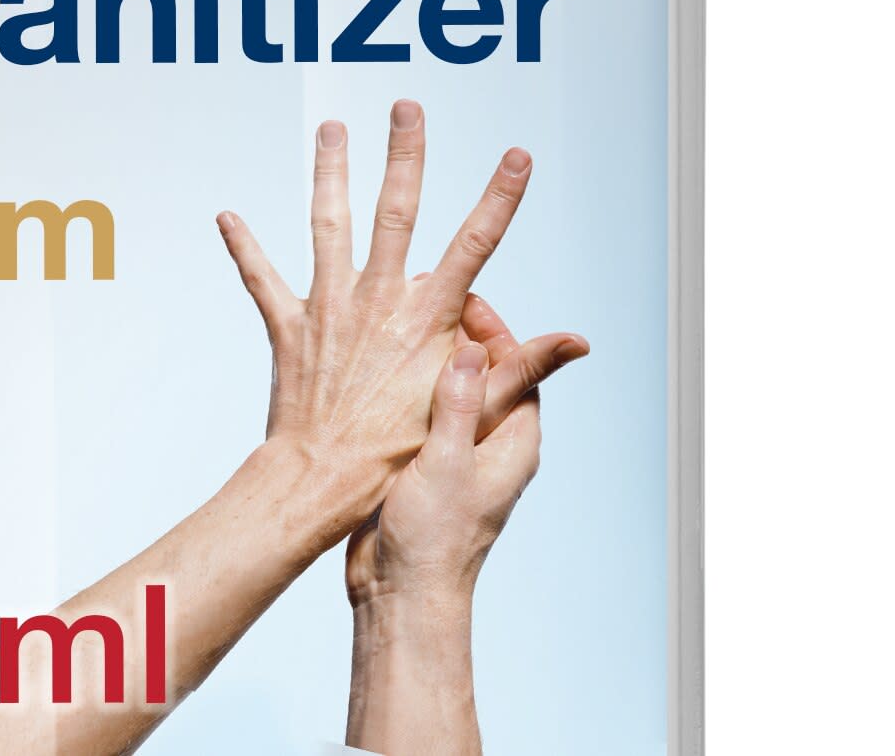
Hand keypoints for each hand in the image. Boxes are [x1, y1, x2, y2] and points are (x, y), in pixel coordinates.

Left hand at [215, 107, 566, 542]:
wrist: (325, 481)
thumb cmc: (402, 453)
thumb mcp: (472, 408)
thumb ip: (523, 367)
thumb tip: (579, 343)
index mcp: (425, 317)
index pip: (473, 246)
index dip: (498, 200)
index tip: (517, 156)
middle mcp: (377, 301)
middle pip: (395, 212)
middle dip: (405, 156)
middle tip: (406, 105)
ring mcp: (330, 308)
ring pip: (330, 225)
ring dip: (331, 173)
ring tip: (331, 128)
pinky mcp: (289, 326)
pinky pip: (262, 279)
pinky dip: (244, 248)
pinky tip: (226, 216)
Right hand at [347, 295, 583, 608]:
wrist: (401, 594)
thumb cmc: (434, 540)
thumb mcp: (447, 464)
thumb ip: (461, 406)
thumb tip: (473, 348)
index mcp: (513, 444)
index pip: (518, 369)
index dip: (493, 330)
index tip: (461, 301)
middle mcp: (490, 445)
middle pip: (484, 373)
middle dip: (457, 336)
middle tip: (421, 304)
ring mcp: (457, 455)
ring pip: (451, 389)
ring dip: (428, 358)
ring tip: (394, 325)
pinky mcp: (425, 464)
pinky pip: (423, 410)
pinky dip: (406, 384)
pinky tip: (375, 368)